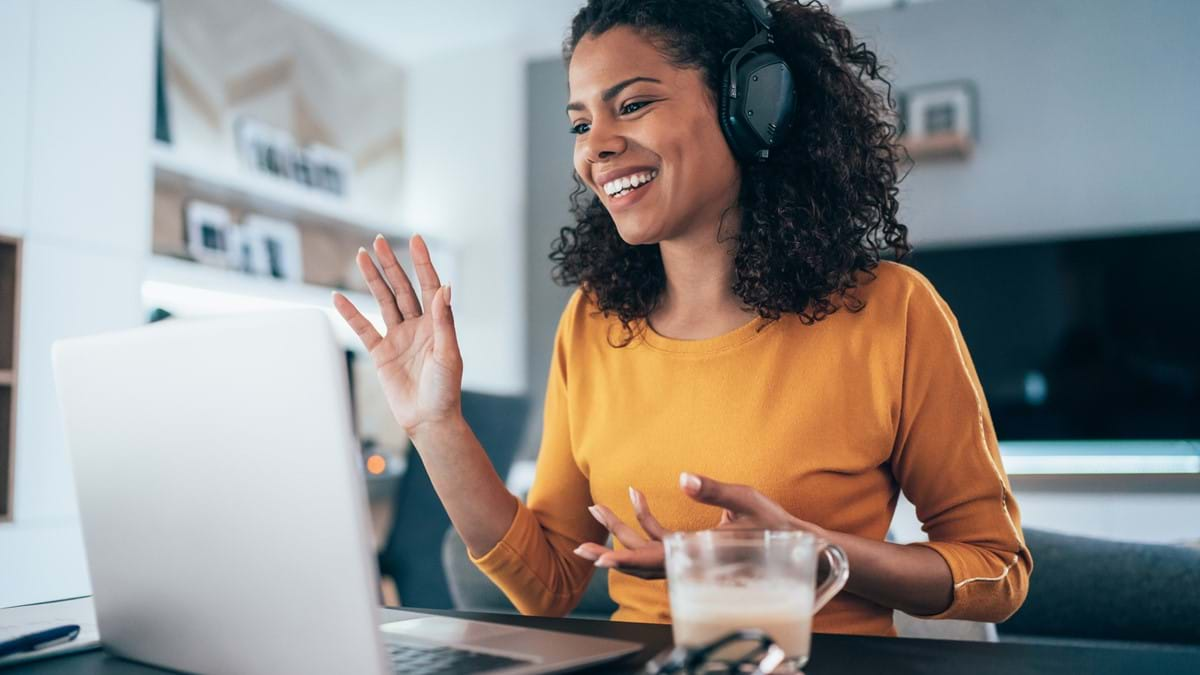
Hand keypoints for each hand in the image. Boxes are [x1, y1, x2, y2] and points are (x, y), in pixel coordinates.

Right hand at [332, 234, 461, 434]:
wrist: (429, 420)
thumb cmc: (445, 390)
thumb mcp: (448, 354)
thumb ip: (444, 321)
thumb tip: (445, 287)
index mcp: (437, 324)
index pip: (428, 286)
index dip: (422, 262)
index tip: (415, 239)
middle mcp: (417, 326)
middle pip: (402, 288)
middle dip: (390, 264)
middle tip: (378, 241)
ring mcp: (398, 338)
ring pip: (383, 302)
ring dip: (372, 280)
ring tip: (361, 256)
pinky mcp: (382, 353)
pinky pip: (364, 329)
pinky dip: (351, 314)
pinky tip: (338, 297)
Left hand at [572, 472, 826, 578]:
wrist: (796, 544)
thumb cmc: (773, 524)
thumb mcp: (746, 500)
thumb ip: (714, 489)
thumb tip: (684, 478)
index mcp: (699, 554)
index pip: (654, 560)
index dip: (625, 560)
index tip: (600, 559)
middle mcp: (689, 559)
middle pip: (641, 559)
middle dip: (610, 548)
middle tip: (580, 545)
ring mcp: (689, 555)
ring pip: (647, 550)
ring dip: (621, 531)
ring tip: (597, 507)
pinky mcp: (692, 548)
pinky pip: (661, 539)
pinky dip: (645, 521)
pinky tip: (636, 496)